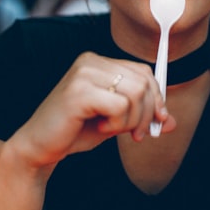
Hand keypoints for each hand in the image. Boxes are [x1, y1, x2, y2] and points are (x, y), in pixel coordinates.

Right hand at [9, 52, 174, 169]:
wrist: (39, 148)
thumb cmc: (75, 132)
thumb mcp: (116, 122)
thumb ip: (142, 117)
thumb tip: (171, 121)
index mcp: (98, 62)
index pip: (144, 72)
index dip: (157, 98)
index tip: (156, 122)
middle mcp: (91, 61)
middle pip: (143, 81)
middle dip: (147, 113)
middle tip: (136, 134)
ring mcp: (84, 73)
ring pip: (135, 93)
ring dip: (132, 120)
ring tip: (113, 130)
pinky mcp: (79, 91)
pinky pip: (120, 106)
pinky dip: (118, 124)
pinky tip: (101, 128)